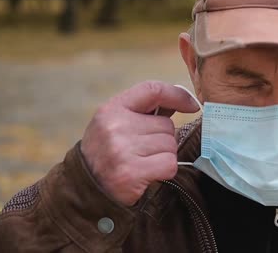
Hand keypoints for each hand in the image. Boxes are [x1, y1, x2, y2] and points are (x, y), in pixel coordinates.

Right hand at [81, 81, 199, 205]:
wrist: (85, 188)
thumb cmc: (108, 152)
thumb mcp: (116, 123)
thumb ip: (145, 111)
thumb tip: (182, 100)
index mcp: (112, 109)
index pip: (152, 90)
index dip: (177, 95)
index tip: (192, 105)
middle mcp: (115, 126)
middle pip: (167, 125)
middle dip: (163, 139)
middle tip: (144, 151)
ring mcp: (122, 150)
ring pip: (171, 145)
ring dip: (164, 156)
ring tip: (143, 162)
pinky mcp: (131, 173)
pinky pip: (170, 164)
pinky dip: (165, 170)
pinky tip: (148, 174)